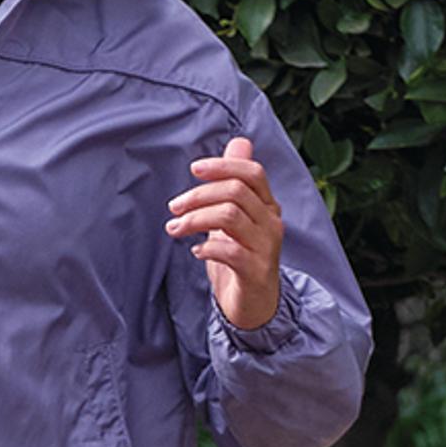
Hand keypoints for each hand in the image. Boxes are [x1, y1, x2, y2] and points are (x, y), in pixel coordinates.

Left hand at [164, 135, 284, 330]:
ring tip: (175, 229)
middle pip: (236, 192)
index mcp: (267, 205)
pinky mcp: (257, 272)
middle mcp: (271, 222)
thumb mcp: (237, 215)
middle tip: (173, 208)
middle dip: (198, 195)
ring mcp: (266, 248)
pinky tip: (196, 251)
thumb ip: (236, 181)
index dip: (222, 166)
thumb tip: (240, 142)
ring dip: (195, 219)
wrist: (255, 304)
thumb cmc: (241, 255)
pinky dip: (208, 248)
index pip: (252, 173)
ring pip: (230, 217)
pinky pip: (230, 252)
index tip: (193, 169)